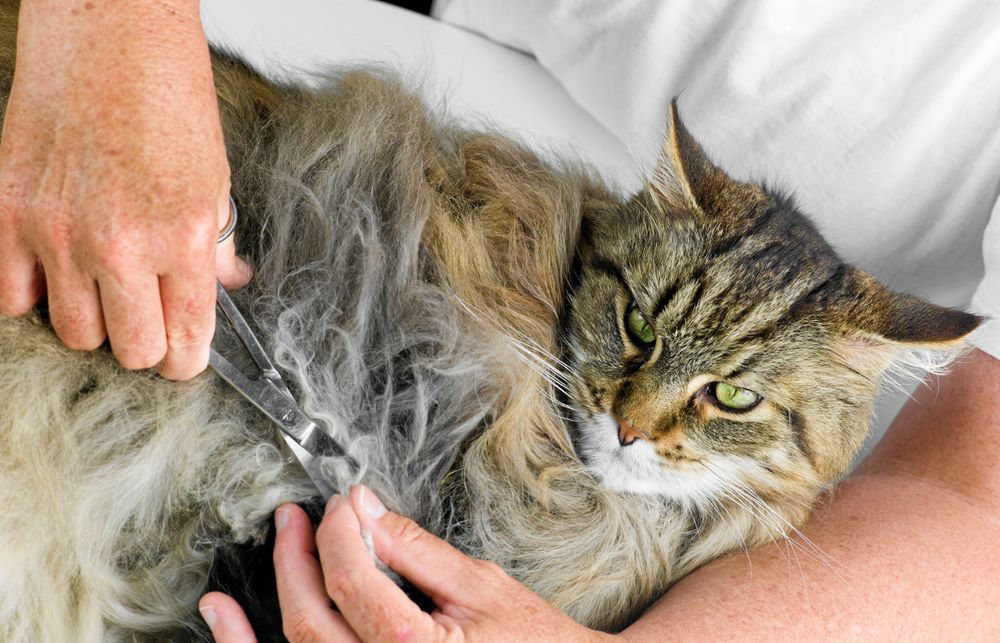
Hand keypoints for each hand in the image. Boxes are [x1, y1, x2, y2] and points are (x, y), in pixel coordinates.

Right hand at [0, 0, 249, 379]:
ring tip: (104, 285)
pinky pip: (11, 298)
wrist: (109, 33)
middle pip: (131, 350)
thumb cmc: (168, 98)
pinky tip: (57, 268)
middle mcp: (121, 243)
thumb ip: (218, 244)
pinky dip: (34, 294)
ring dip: (93, 319)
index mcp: (186, 236)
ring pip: (74, 333)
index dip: (187, 359)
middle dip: (145, 343)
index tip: (184, 356)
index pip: (187, 339)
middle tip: (147, 317)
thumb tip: (229, 285)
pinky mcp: (7, 215)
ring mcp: (59, 231)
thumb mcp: (215, 178)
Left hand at [200, 486, 607, 641]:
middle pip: (313, 622)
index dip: (338, 533)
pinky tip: (228, 623)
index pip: (352, 580)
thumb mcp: (480, 588)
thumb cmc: (531, 641)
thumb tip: (364, 509)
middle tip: (293, 519)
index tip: (341, 502)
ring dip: (254, 621)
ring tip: (239, 578)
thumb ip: (415, 551)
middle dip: (296, 562)